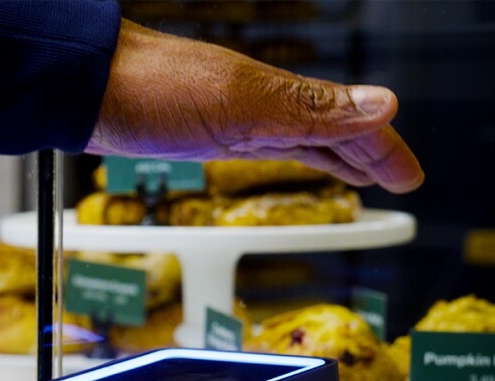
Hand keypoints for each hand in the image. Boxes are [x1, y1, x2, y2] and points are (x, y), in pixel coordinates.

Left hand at [87, 21, 423, 193]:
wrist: (83, 88)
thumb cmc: (151, 89)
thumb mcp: (240, 105)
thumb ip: (309, 109)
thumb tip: (383, 106)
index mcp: (278, 98)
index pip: (349, 124)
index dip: (382, 150)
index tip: (410, 177)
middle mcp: (259, 104)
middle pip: (328, 131)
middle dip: (366, 153)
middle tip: (397, 179)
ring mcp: (230, 117)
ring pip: (295, 138)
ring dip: (330, 155)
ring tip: (356, 174)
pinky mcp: (197, 131)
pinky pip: (258, 143)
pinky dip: (282, 152)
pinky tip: (280, 155)